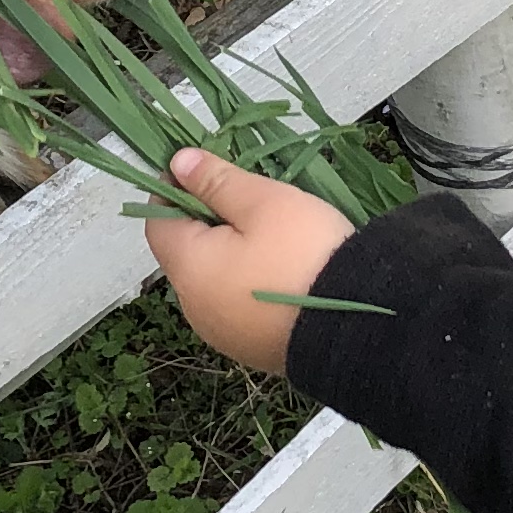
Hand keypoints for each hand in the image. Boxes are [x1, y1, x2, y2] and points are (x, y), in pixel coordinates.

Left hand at [144, 150, 355, 376]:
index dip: (172, 189)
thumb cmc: (303, 255)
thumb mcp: (263, 202)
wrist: (355, 328)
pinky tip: (283, 270)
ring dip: (232, 253)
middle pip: (186, 252)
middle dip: (208, 220)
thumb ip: (216, 181)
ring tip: (274, 234)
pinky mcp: (251, 348)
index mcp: (189, 268)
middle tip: (250, 198)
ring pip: (214, 280)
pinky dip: (250, 283)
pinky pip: (238, 305)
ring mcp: (222, 333)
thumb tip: (179, 163)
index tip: (203, 169)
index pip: (157, 221)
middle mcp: (194, 306)